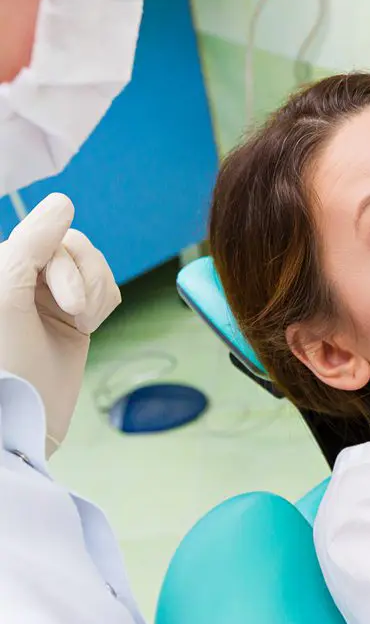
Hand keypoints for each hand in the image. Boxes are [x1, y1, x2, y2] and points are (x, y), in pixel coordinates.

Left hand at [0, 194, 120, 455]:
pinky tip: (85, 328)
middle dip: (82, 282)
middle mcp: (21, 274)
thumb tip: (64, 200)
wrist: (24, 423)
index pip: (47, 234)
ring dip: (95, 295)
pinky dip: (103, 305)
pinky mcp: (73, 313)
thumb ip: (32, 243)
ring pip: (95, 264)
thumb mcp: (7, 296)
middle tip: (73, 317)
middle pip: (76, 246)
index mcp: (0, 265)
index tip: (63, 303)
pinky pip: (106, 285)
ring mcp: (48, 293)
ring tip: (79, 326)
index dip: (63, 263)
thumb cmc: (4, 365)